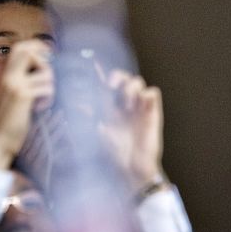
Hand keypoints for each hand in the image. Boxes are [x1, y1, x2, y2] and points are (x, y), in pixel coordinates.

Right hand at [0, 39, 53, 169]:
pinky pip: (46, 87)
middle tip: (48, 78)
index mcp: (6, 76)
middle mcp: (9, 77)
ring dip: (50, 86)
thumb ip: (25, 81)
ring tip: (44, 99)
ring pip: (45, 72)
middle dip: (45, 62)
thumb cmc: (12, 121)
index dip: (36, 47)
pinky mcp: (23, 96)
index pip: (20, 48)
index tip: (48, 57)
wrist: (2, 141)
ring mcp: (15, 85)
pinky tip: (41, 107)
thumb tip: (45, 67)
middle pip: (30, 52)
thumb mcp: (16, 96)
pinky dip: (49, 98)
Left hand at [98, 71, 164, 189]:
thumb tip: (77, 104)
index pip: (105, 84)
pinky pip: (152, 93)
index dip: (100, 73)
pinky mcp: (152, 112)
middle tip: (111, 85)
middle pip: (123, 77)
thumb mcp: (98, 133)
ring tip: (127, 106)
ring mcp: (139, 107)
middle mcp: (124, 103)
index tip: (92, 64)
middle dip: (118, 76)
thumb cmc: (114, 152)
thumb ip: (90, 117)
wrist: (132, 166)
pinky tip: (140, 106)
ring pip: (137, 81)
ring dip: (130, 88)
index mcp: (109, 106)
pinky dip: (146, 94)